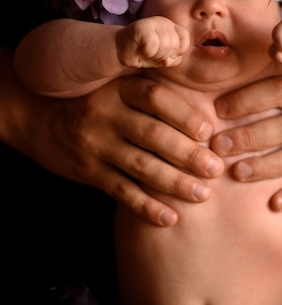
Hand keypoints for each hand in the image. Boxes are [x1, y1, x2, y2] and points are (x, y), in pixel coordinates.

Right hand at [2, 49, 223, 226]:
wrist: (41, 119)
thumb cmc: (97, 102)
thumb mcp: (118, 87)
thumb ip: (152, 95)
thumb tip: (207, 111)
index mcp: (119, 89)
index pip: (155, 98)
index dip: (183, 114)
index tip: (208, 131)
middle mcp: (107, 115)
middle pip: (153, 135)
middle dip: (188, 154)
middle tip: (217, 170)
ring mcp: (96, 145)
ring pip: (140, 166)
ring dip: (174, 182)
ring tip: (202, 194)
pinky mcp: (89, 171)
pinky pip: (121, 191)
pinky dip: (146, 206)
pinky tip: (170, 217)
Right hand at [117, 16, 189, 68]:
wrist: (121, 50)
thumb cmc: (145, 54)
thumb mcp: (164, 58)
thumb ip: (173, 59)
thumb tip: (168, 61)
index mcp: (172, 27)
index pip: (185, 39)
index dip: (178, 51)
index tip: (166, 55)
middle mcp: (164, 22)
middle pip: (175, 44)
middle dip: (164, 55)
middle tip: (152, 54)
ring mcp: (153, 22)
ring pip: (166, 44)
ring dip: (156, 55)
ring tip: (147, 52)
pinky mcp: (141, 27)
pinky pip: (153, 45)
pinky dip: (148, 53)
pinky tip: (142, 51)